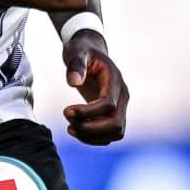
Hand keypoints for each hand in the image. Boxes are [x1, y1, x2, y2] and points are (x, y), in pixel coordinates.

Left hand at [62, 30, 128, 144]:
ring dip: (92, 136)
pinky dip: (93, 138)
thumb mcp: (76, 51)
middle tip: (68, 124)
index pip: (108, 105)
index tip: (66, 111)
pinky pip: (110, 135)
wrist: (90, 52)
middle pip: (116, 124)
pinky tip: (75, 129)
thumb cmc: (82, 51)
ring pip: (116, 133)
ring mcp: (120, 106)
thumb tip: (73, 82)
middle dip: (91, 129)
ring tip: (70, 128)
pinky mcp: (114, 114)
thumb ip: (75, 64)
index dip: (88, 113)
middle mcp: (122, 95)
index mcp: (115, 80)